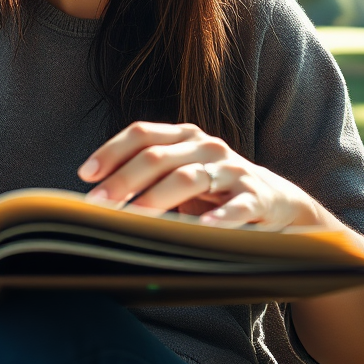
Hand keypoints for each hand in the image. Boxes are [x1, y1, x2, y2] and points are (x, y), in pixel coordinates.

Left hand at [77, 121, 334, 231]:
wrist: (278, 203)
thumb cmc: (214, 190)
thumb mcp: (180, 174)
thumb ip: (146, 176)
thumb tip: (94, 194)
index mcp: (184, 136)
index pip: (141, 133)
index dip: (111, 151)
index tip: (85, 175)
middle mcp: (206, 146)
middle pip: (157, 157)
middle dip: (123, 181)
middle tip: (97, 205)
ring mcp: (232, 169)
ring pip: (188, 178)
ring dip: (156, 199)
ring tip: (134, 218)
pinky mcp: (257, 197)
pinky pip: (236, 207)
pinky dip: (218, 218)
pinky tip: (201, 230)